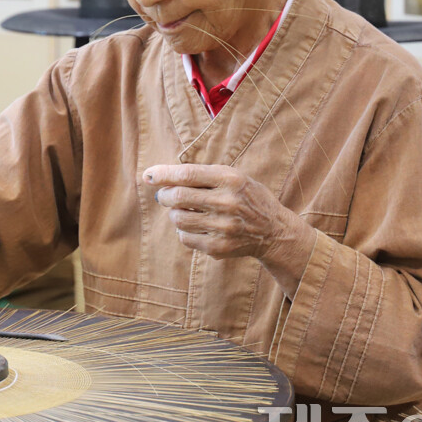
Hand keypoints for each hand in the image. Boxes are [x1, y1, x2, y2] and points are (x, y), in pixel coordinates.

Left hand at [145, 164, 315, 276]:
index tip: (147, 175)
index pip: (188, 174)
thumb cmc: (247, 197)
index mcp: (231, 179)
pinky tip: (195, 225)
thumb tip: (161, 178)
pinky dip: (184, 230)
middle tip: (164, 195)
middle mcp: (227, 202)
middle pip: (178, 197)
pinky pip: (185, 237)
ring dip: (174, 213)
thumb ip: (203, 175)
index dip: (163, 174)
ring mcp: (223, 227)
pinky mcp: (218, 248)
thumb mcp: (234, 177)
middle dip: (164, 195)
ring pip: (178, 218)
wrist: (274, 232)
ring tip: (184, 210)